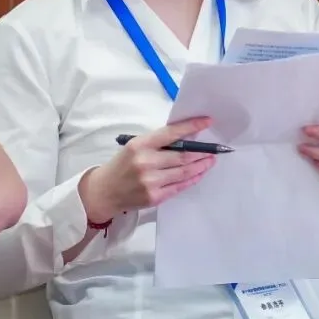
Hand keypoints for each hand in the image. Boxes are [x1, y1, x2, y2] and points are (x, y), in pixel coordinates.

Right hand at [80, 117, 217, 223]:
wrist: (104, 192)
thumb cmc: (122, 165)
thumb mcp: (134, 146)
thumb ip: (158, 142)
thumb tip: (186, 136)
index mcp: (140, 145)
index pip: (171, 133)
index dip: (192, 126)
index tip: (207, 121)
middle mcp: (146, 162)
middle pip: (183, 155)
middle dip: (202, 151)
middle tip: (215, 148)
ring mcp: (151, 181)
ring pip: (184, 171)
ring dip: (201, 165)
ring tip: (211, 160)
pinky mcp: (155, 197)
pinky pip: (180, 186)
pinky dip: (192, 179)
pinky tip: (199, 173)